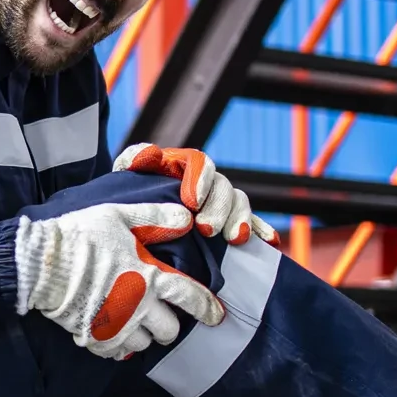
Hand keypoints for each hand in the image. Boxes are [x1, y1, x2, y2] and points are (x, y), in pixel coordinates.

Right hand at [14, 201, 225, 358]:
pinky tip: (112, 333)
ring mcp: (116, 326)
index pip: (190, 297)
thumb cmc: (80, 236)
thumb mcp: (118, 216)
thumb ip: (154, 219)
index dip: (207, 307)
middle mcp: (138, 306)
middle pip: (168, 330)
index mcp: (149, 277)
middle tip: (161, 318)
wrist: (40, 264)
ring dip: (143, 336)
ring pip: (144, 345)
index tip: (215, 315)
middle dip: (169, 326)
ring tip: (133, 324)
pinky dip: (118, 346)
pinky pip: (116, 354)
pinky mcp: (94, 339)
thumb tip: (186, 218)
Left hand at [112, 144, 276, 245]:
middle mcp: (206, 181)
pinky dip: (261, 231)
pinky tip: (269, 243)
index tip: (191, 202)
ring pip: (239, 204)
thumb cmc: (130, 195)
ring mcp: (220, 203)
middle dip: (218, 208)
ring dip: (240, 220)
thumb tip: (151, 153)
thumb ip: (134, 160)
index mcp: (184, 165)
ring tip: (234, 240)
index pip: (199, 164)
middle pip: (222, 187)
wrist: (134, 218)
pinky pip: (252, 224)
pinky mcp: (229, 223)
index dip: (199, 180)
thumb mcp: (126, 176)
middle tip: (207, 230)